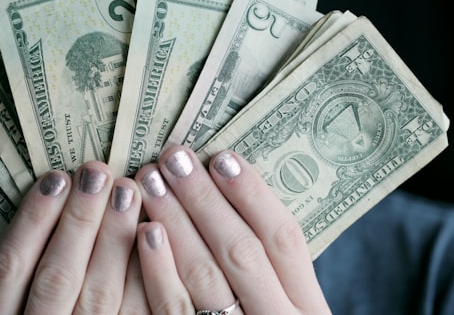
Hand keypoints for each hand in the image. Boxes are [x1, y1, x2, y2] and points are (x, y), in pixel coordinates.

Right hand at [0, 161, 143, 313]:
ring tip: (128, 192)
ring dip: (114, 242)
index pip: (8, 270)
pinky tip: (153, 238)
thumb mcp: (12, 307)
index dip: (31, 221)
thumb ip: (26, 268)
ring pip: (98, 298)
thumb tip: (59, 193)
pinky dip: (144, 278)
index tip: (55, 177)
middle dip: (79, 221)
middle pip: (57, 278)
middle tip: (98, 173)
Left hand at [135, 145, 330, 313]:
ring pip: (206, 276)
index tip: (222, 156)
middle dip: (204, 199)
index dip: (253, 194)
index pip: (283, 239)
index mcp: (308, 307)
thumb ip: (270, 269)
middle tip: (175, 157)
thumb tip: (231, 195)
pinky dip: (159, 270)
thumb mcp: (288, 306)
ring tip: (152, 181)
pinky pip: (176, 310)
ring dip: (176, 223)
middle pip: (241, 251)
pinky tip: (145, 232)